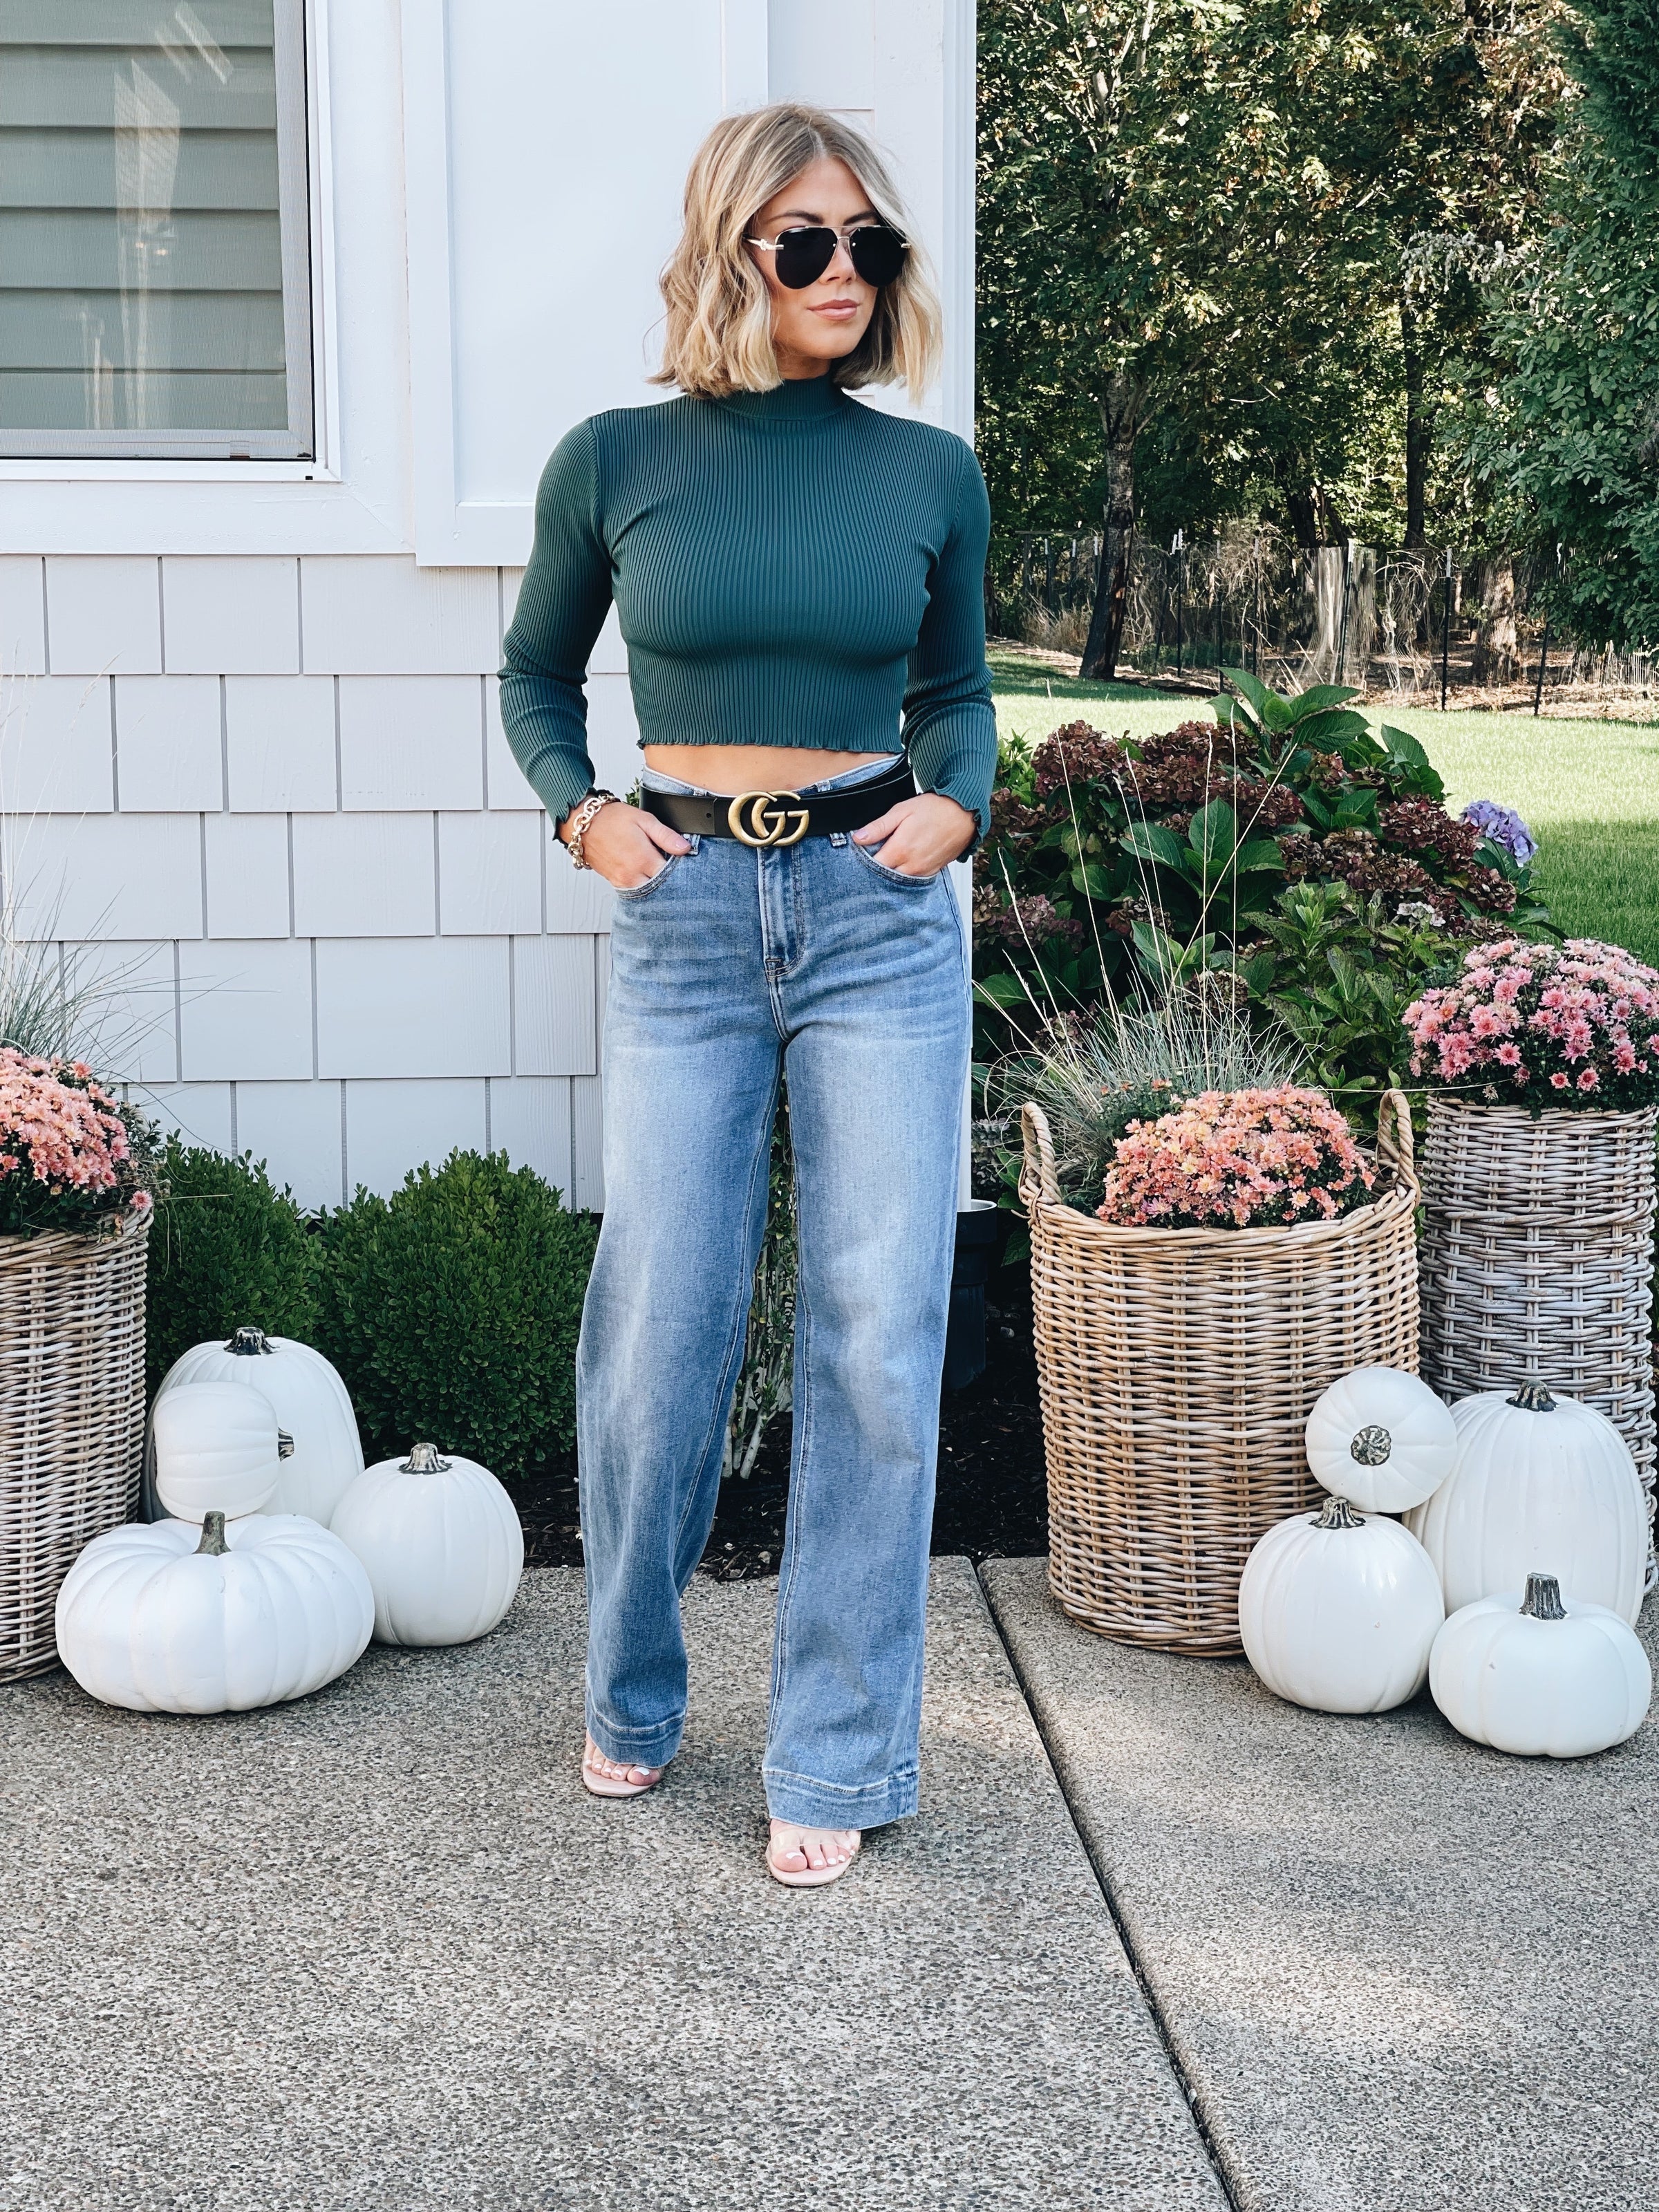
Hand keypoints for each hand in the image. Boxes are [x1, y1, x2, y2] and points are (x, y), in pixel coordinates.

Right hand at [561, 800, 690, 889]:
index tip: (685, 865)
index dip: (682, 872)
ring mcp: (623, 882)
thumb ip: (666, 836)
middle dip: (671, 882)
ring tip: (661, 871)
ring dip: (658, 886)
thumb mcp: (644, 820)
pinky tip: (648, 875)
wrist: (584, 825)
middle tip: (676, 871)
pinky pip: (636, 891)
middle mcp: (632, 875)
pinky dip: (645, 885)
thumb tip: (685, 848)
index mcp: (642, 859)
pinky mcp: (616, 884)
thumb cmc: (612, 819)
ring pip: (649, 893)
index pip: (672, 876)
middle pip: (661, 889)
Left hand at [849, 792, 974, 875]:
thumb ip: (879, 827)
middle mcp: (911, 865)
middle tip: (878, 852)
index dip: (865, 859)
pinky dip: (906, 873)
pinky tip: (906, 860)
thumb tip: (858, 838)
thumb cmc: (935, 809)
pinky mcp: (932, 872)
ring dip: (892, 871)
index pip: (872, 866)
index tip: (864, 851)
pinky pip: (913, 879)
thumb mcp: (902, 811)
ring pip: (899, 879)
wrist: (963, 814)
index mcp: (900, 850)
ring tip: (893, 855)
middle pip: (885, 875)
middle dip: (878, 867)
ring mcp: (923, 871)